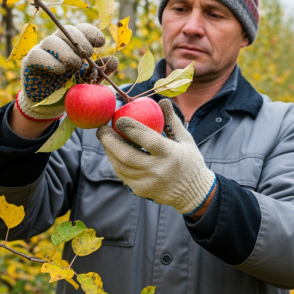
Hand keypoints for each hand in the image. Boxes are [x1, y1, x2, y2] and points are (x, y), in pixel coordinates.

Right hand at [15, 23, 117, 121]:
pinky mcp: (30, 62)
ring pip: (52, 41)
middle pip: (67, 30)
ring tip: (75, 66)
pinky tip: (60, 71)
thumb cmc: (72, 88)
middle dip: (81, 41)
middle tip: (88, 56)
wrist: (51, 105)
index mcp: (73, 44)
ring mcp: (42, 51)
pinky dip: (51, 62)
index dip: (91, 33)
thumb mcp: (90, 80)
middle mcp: (58, 43)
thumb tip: (114, 61)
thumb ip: (101, 72)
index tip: (101, 43)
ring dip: (66, 52)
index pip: (81, 29)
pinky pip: (38, 55)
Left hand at [96, 99, 216, 214]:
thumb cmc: (189, 160)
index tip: (119, 118)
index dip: (131, 128)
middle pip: (127, 155)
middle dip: (110, 140)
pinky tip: (113, 152)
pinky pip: (123, 175)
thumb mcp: (185, 139)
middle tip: (102, 129)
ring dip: (109, 151)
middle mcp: (158, 170)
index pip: (148, 140)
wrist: (192, 193)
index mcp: (171, 154)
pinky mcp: (141, 191)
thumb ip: (172, 120)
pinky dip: (116, 162)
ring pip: (120, 166)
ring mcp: (148, 183)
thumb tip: (162, 100)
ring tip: (105, 138)